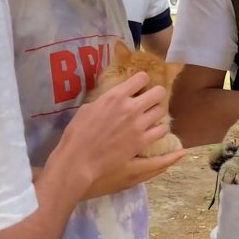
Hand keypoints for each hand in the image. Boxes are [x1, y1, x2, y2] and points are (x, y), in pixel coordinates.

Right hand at [42, 72, 169, 196]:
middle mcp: (131, 107)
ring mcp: (139, 125)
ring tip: (150, 117)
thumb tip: (114, 100)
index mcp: (116, 96)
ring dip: (156, 112)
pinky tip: (153, 132)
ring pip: (161, 111)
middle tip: (148, 101)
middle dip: (154, 94)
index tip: (139, 87)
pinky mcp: (142, 142)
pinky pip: (161, 130)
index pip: (142, 78)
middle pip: (158, 92)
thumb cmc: (77, 134)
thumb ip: (105, 101)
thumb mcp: (88, 108)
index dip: (141, 81)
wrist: (78, 160)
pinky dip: (158, 130)